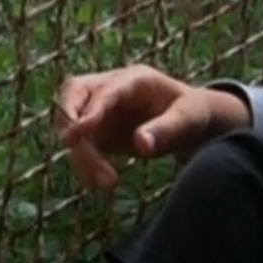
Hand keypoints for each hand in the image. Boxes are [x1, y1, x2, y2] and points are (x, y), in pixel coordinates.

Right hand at [54, 66, 248, 188]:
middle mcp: (110, 89)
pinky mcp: (98, 131)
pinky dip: (85, 165)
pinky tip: (101, 183)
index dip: (89, 111)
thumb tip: (141, 144)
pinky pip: (81, 147)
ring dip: (81, 155)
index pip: (104, 90)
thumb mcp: (188, 119)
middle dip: (70, 124)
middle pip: (72, 95)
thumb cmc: (192, 113)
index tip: (77, 135)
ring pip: (72, 125)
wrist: (191, 123)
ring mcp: (100, 109)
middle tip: (77, 151)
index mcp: (135, 79)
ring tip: (108, 183)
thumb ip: (166, 129)